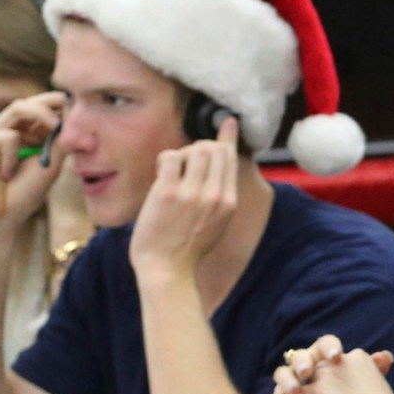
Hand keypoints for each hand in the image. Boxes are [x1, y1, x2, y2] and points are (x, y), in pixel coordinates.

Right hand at [0, 92, 66, 228]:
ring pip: (18, 109)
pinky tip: (6, 174)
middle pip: (28, 104)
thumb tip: (73, 114)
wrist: (3, 216)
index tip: (76, 102)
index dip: (57, 104)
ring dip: (40, 114)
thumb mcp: (51, 162)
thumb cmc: (25, 192)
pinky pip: (7, 136)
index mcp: (25, 135)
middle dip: (50, 100)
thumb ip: (59, 139)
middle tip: (68, 102)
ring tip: (55, 126)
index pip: (40, 110)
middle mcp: (7, 130)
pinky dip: (14, 154)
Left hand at [128, 114, 242, 285]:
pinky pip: (171, 156)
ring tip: (173, 169)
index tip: (228, 122)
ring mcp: (192, 193)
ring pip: (196, 149)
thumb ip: (220, 199)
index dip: (227, 137)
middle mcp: (215, 195)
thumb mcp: (216, 225)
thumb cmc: (186, 250)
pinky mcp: (168, 192)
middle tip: (185, 161)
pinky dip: (166, 159)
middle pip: (214, 149)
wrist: (167, 270)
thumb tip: (218, 173)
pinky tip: (161, 173)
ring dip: (183, 152)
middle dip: (199, 147)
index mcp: (228, 203)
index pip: (231, 159)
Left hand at [278, 337, 393, 393]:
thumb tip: (384, 363)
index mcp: (359, 358)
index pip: (335, 366)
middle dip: (318, 392)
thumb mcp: (385, 390)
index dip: (336, 386)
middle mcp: (342, 359)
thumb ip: (376, 375)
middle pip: (317, 371)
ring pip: (302, 382)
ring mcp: (327, 374)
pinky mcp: (316, 391)